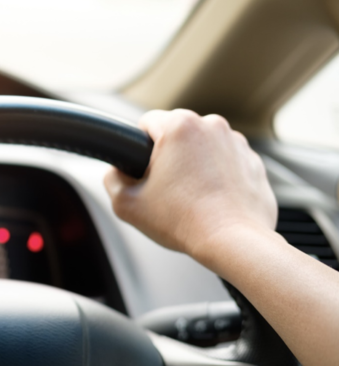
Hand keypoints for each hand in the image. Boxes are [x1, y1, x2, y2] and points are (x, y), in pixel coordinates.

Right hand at [103, 109, 276, 262]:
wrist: (232, 242)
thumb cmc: (183, 221)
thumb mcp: (125, 203)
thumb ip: (112, 178)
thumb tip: (117, 172)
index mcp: (179, 126)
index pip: (146, 123)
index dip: (138, 148)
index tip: (143, 170)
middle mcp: (212, 126)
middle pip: (177, 134)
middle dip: (169, 156)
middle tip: (165, 189)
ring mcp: (237, 143)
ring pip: (203, 148)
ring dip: (195, 165)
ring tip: (191, 197)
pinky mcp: (254, 162)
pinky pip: (226, 163)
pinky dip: (218, 177)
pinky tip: (211, 201)